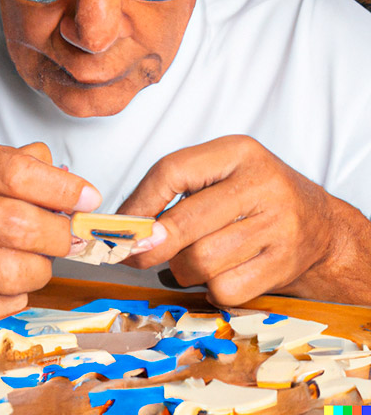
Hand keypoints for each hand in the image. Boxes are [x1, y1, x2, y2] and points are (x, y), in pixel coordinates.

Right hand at [0, 127, 100, 322]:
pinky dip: (10, 301)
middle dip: (58, 236)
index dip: (62, 190)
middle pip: (14, 227)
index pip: (16, 173)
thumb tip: (68, 186)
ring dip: (38, 270)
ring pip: (0, 273)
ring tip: (41, 259)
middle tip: (68, 236)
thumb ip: (15, 160)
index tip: (87, 199)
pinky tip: (15, 286)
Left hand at [121, 135, 370, 305]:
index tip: (120, 227)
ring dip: (182, 269)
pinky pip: (225, 289)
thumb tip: (125, 224)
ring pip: (201, 261)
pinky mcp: (285, 264)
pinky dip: (210, 288)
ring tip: (190, 259)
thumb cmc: (254, 196)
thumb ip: (174, 190)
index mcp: (237, 151)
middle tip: (134, 255)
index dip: (138, 204)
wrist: (321, 224)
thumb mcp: (220, 173)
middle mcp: (261, 183)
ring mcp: (278, 225)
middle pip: (184, 222)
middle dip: (150, 246)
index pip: (171, 171)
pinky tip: (218, 273)